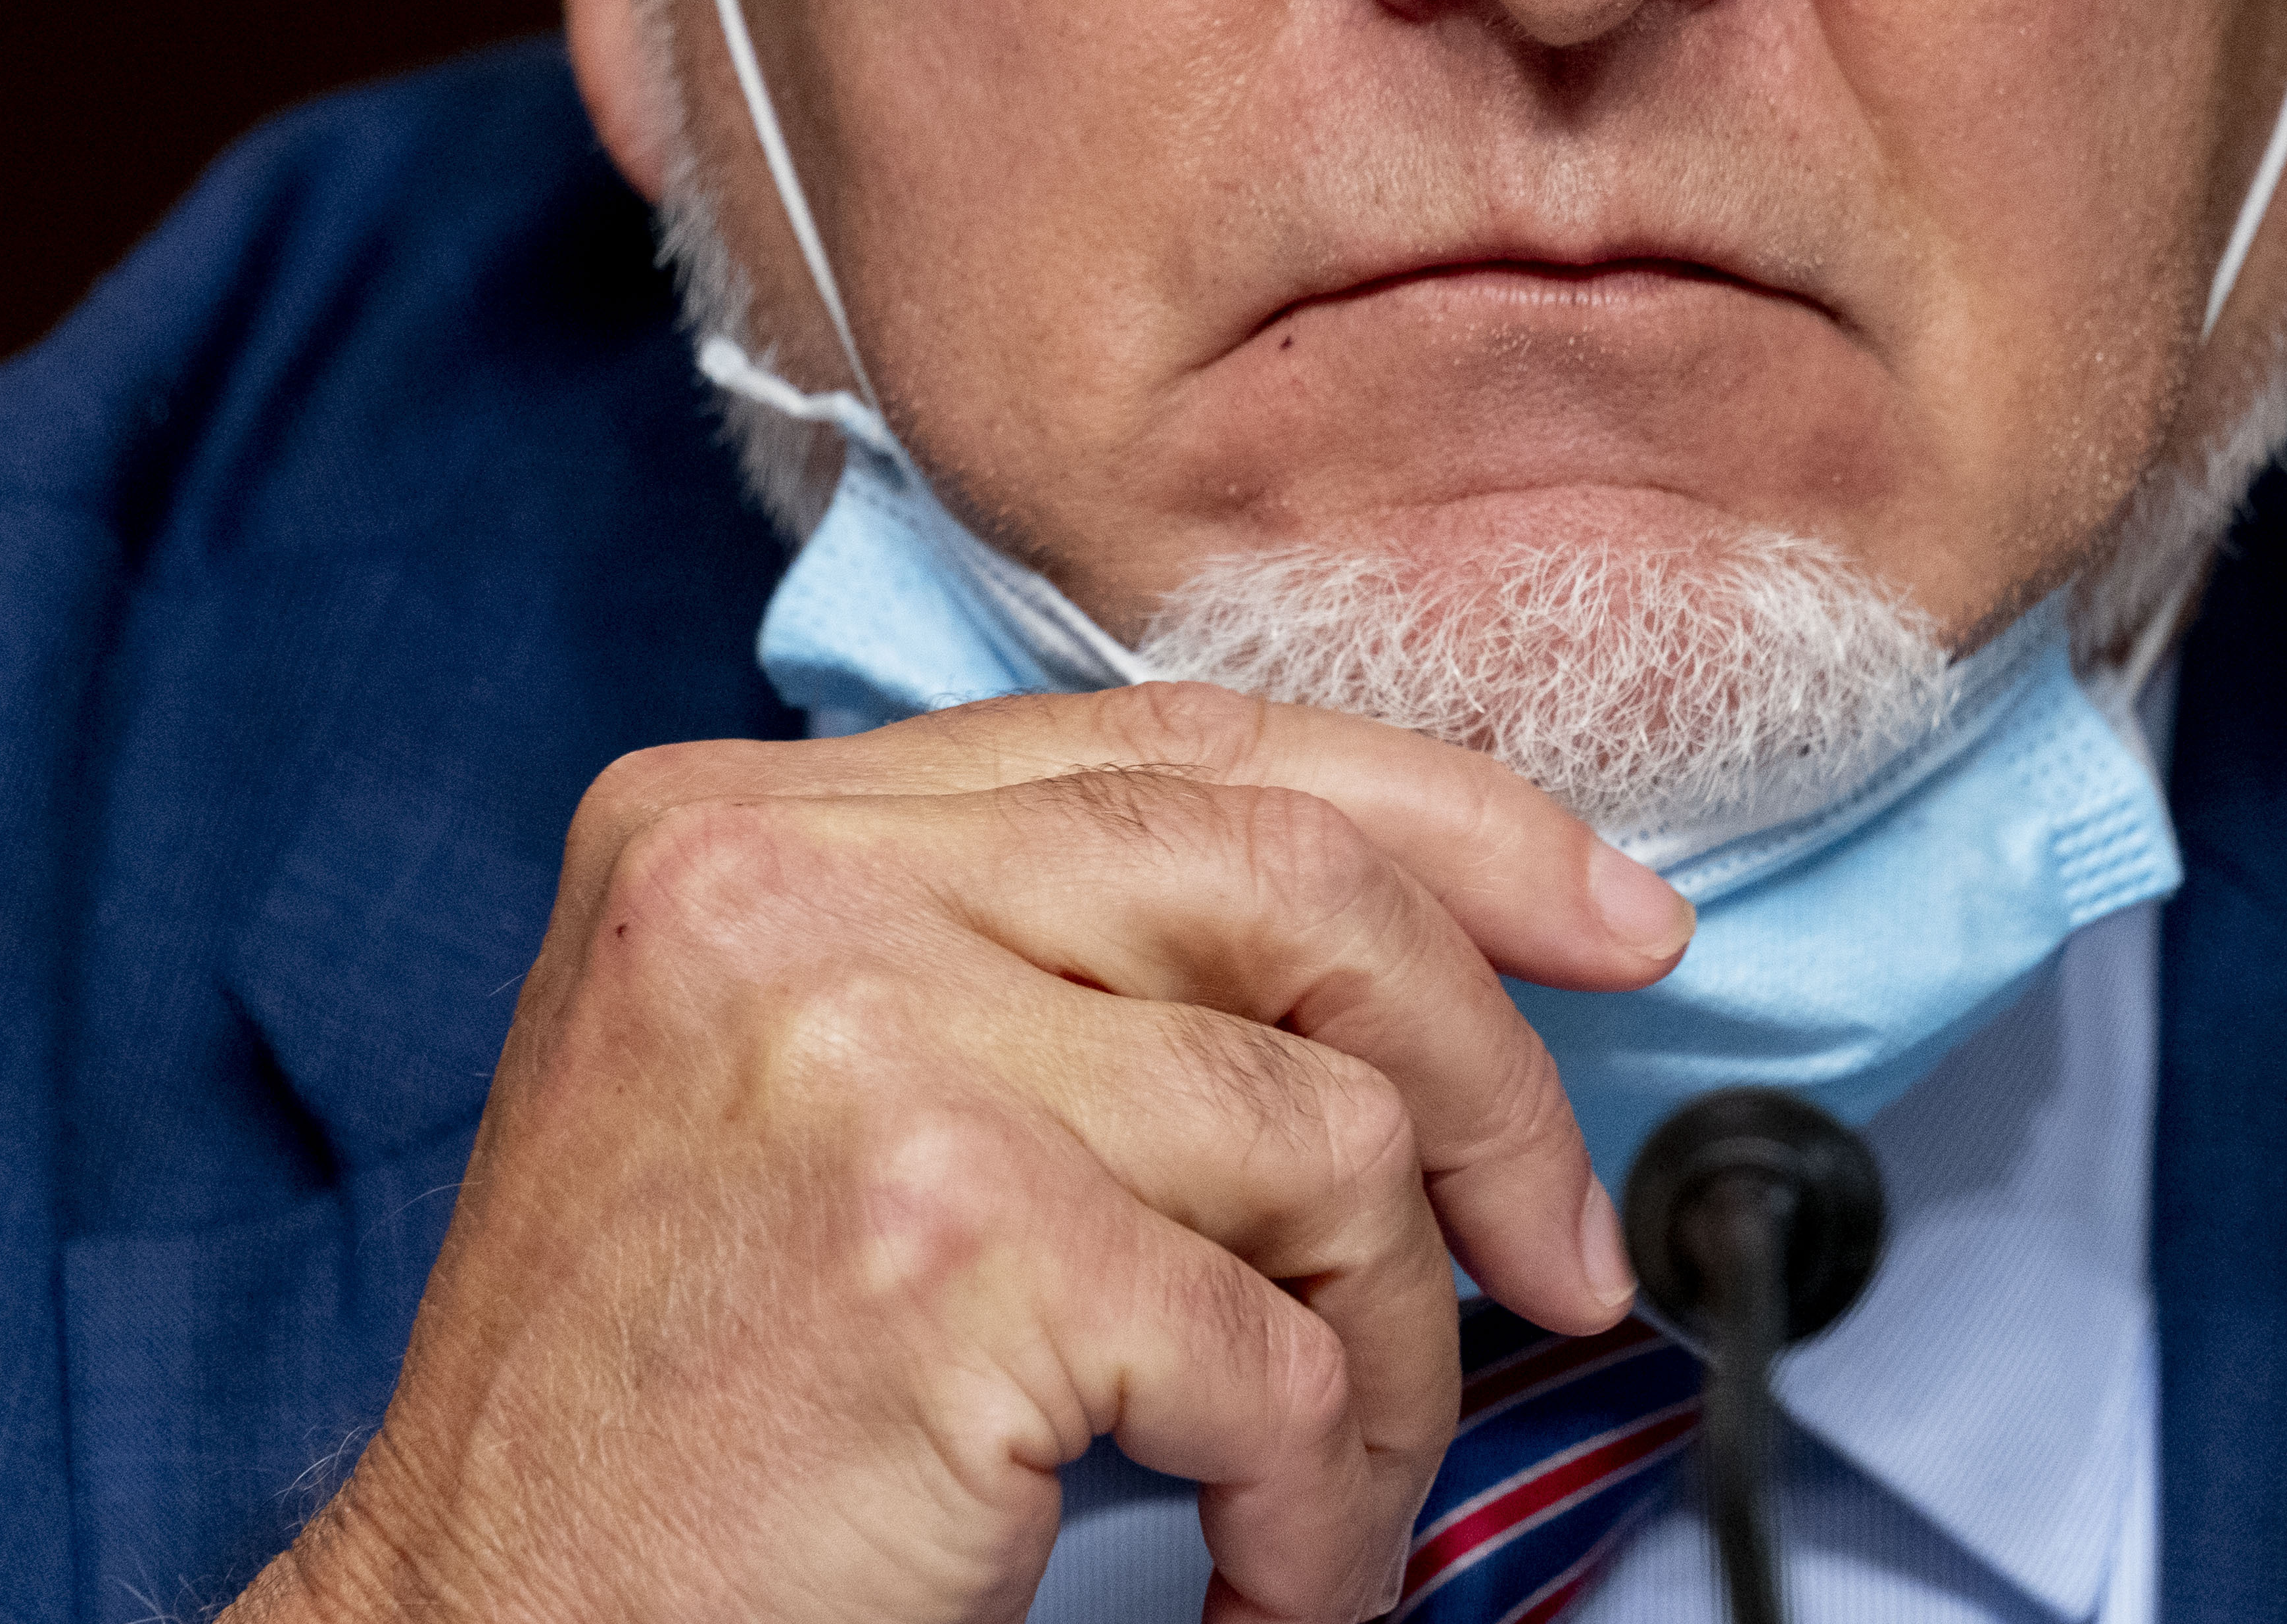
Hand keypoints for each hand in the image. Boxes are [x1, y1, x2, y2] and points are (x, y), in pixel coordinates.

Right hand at [228, 682, 1690, 1623]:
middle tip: (1559, 1256)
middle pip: (1297, 891)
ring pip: (1321, 1142)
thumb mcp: (821, 1094)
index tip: (1611, 919)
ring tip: (1318, 1491)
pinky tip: (1258, 1569)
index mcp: (755, 819)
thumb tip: (1406, 968)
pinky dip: (1322, 1496)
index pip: (1181, 745)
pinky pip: (1279, 1353)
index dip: (1441, 819)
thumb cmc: (675, 1411)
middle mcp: (789, 884)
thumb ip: (1047, 973)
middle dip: (1489, 1080)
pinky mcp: (943, 1241)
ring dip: (1387, 1360)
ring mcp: (861, 1047)